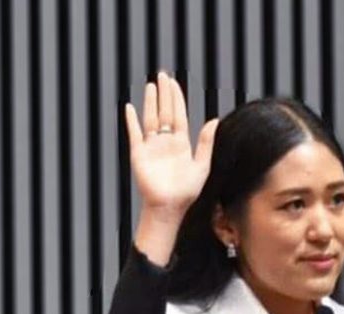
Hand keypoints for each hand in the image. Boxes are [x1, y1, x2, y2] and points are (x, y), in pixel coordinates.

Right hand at [124, 72, 219, 262]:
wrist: (168, 207)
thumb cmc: (186, 192)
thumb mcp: (202, 165)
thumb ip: (206, 143)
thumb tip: (214, 120)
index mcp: (180, 144)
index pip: (178, 114)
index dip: (176, 98)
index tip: (174, 83)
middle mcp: (165, 142)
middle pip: (164, 112)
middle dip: (164, 94)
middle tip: (162, 75)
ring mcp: (151, 146)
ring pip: (150, 118)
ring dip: (150, 102)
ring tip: (150, 85)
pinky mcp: (138, 153)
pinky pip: (134, 133)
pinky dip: (131, 120)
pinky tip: (130, 107)